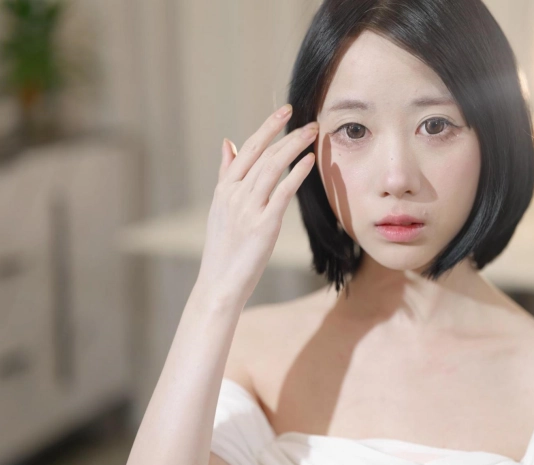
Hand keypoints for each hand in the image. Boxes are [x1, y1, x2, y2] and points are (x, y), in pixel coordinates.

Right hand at [196, 104, 318, 304]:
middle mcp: (234, 194)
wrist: (220, 283)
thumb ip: (226, 174)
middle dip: (287, 133)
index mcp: (224, 189)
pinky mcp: (263, 225)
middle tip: (309, 121)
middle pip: (264, 154)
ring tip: (313, 134)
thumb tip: (228, 143)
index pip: (249, 149)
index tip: (285, 111)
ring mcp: (248, 208)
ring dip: (295, 147)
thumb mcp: (220, 207)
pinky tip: (310, 162)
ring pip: (273, 167)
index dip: (268, 127)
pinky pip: (282, 192)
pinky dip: (297, 174)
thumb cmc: (224, 248)